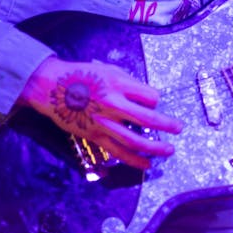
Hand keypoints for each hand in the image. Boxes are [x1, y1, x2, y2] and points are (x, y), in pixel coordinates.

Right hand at [20, 56, 183, 169]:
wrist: (52, 87)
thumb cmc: (82, 74)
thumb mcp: (108, 69)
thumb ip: (129, 82)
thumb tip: (148, 96)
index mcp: (118, 84)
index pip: (150, 96)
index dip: (155, 99)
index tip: (154, 101)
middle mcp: (113, 104)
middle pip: (147, 118)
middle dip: (167, 125)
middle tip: (179, 128)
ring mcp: (104, 122)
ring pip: (135, 140)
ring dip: (155, 147)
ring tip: (169, 150)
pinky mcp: (95, 136)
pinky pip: (118, 151)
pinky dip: (134, 160)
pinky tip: (147, 164)